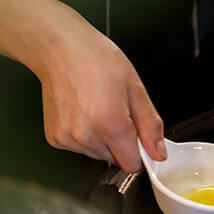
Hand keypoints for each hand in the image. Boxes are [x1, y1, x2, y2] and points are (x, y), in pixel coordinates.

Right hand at [0, 0, 165, 171]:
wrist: (60, 48)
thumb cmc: (95, 60)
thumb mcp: (135, 89)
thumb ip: (150, 126)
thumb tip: (158, 153)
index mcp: (111, 125)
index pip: (132, 165)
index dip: (139, 152)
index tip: (138, 137)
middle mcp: (87, 136)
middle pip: (115, 159)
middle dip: (121, 142)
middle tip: (115, 111)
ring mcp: (68, 139)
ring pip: (97, 154)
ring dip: (102, 139)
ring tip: (97, 108)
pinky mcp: (55, 138)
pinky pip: (79, 147)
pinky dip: (84, 135)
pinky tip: (82, 112)